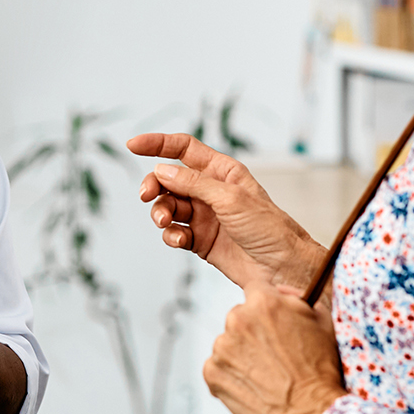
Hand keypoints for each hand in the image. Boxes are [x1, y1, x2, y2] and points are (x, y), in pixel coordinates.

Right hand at [128, 132, 321, 289]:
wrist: (281, 269)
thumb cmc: (268, 228)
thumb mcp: (230, 199)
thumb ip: (194, 184)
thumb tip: (162, 170)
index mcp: (222, 171)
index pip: (184, 149)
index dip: (158, 144)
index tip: (133, 145)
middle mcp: (211, 191)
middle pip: (169, 179)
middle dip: (155, 185)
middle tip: (147, 195)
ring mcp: (205, 216)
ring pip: (169, 207)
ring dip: (161, 213)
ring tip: (165, 223)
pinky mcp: (201, 240)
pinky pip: (175, 232)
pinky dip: (171, 235)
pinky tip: (179, 240)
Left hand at [202, 285, 346, 413]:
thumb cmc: (322, 369)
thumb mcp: (321, 321)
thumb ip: (296, 298)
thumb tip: (279, 291)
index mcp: (264, 301)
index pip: (256, 290)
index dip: (267, 307)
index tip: (272, 322)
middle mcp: (237, 319)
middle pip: (240, 318)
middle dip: (253, 333)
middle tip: (274, 356)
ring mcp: (222, 347)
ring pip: (228, 344)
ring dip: (241, 355)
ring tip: (266, 375)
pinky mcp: (212, 373)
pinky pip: (218, 368)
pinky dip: (231, 377)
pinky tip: (253, 387)